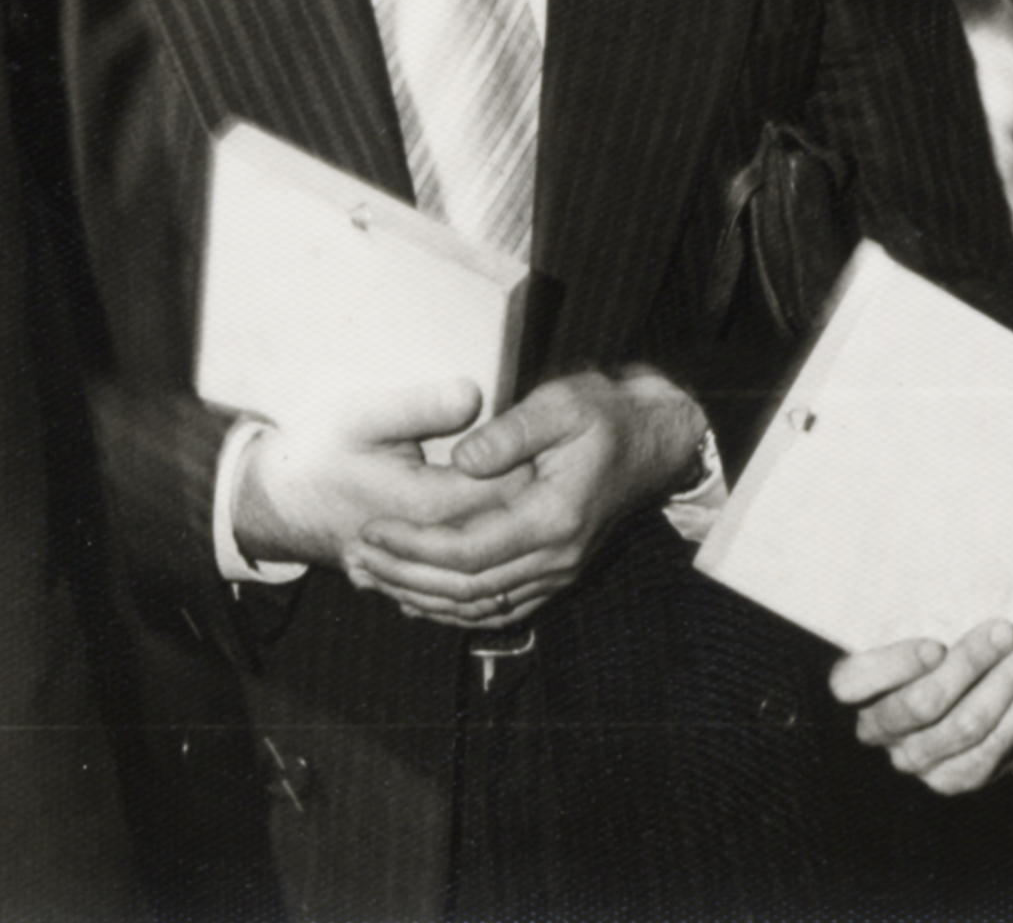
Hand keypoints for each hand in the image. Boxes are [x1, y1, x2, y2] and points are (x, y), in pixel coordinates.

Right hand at [234, 378, 523, 577]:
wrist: (273, 504)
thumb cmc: (316, 452)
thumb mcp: (362, 415)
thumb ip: (420, 406)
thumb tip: (474, 395)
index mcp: (421, 504)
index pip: (499, 492)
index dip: (529, 467)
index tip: (549, 443)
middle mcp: (424, 549)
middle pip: (499, 535)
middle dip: (528, 505)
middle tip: (552, 471)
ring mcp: (413, 574)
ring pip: (481, 575)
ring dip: (512, 546)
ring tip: (533, 507)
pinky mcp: (405, 584)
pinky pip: (454, 595)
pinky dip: (484, 578)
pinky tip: (504, 557)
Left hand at [353, 368, 704, 627]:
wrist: (654, 441)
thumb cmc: (606, 414)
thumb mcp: (560, 403)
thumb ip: (510, 432)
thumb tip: (462, 461)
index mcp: (554, 518)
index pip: (468, 551)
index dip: (413, 546)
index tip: (371, 528)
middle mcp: (557, 558)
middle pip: (466, 589)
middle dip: (405, 576)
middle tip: (358, 555)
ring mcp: (559, 572)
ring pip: (478, 607)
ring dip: (421, 597)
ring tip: (374, 576)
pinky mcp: (555, 575)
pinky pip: (497, 608)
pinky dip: (452, 608)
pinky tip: (416, 594)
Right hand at [828, 620, 1012, 794]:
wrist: (954, 700)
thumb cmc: (931, 647)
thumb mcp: (915, 624)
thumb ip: (922, 612)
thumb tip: (963, 572)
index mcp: (856, 689)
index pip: (852, 684)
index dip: (893, 667)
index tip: (936, 644)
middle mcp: (878, 730)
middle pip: (922, 704)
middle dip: (970, 664)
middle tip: (1006, 631)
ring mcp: (914, 759)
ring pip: (963, 727)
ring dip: (1006, 685)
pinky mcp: (952, 778)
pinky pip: (989, 753)